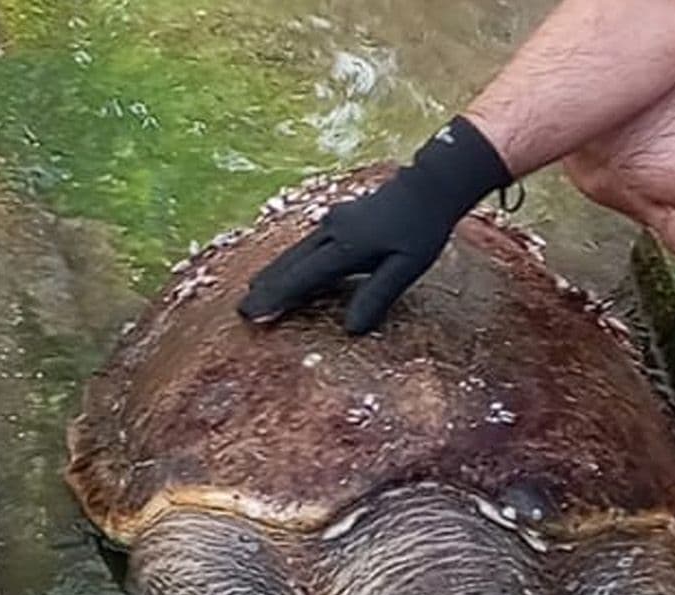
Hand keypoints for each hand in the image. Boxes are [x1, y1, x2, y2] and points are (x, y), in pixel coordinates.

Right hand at [238, 116, 512, 334]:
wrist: (431, 184)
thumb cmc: (422, 228)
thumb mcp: (407, 267)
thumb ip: (377, 296)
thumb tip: (350, 330)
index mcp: (346, 247)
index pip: (303, 278)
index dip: (276, 298)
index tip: (252, 313)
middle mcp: (332, 232)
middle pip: (291, 263)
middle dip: (266, 286)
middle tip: (242, 307)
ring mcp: (332, 221)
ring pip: (296, 251)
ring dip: (275, 271)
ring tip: (255, 287)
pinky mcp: (337, 217)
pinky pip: (306, 243)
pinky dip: (291, 259)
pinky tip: (287, 264)